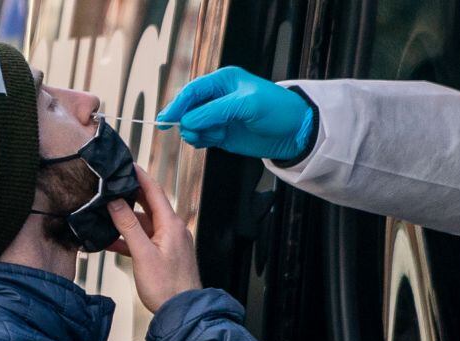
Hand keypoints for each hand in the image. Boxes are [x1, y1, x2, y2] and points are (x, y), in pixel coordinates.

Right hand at [106, 166, 200, 312]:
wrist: (182, 311)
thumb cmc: (167, 286)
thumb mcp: (142, 253)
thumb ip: (128, 225)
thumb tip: (115, 202)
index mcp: (171, 224)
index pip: (154, 191)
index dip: (140, 176)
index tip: (126, 165)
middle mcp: (172, 230)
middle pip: (149, 205)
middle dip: (130, 195)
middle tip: (112, 186)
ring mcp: (169, 242)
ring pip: (145, 224)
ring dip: (126, 220)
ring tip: (106, 215)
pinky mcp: (164, 255)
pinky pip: (145, 240)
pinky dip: (130, 238)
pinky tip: (113, 242)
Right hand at [156, 66, 312, 160]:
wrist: (294, 133)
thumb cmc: (276, 110)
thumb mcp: (246, 105)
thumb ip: (214, 112)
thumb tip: (186, 122)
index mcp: (223, 81)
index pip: (192, 91)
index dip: (177, 104)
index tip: (166, 119)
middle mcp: (216, 98)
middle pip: (186, 108)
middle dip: (184, 120)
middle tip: (189, 131)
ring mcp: (217, 116)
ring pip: (190, 125)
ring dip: (195, 132)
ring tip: (212, 136)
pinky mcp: (219, 134)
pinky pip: (199, 137)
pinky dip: (200, 141)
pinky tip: (212, 140)